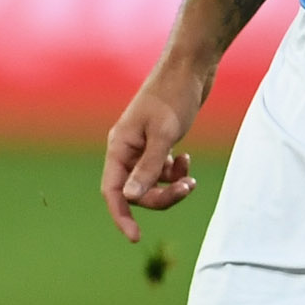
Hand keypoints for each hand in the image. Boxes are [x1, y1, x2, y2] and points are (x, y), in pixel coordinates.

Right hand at [101, 72, 203, 240]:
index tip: (135, 237)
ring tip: (191, 179)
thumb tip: (130, 198)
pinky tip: (187, 159)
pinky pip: (162, 171)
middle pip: (136, 191)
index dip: (121, 216)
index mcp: (119, 147)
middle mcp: (126, 149)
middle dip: (161, 197)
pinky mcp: (158, 142)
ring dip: (171, 186)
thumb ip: (148, 168)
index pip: (112, 191)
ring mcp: (142, 146)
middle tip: (187, 189)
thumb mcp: (164, 135)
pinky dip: (176, 172)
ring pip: (151, 183)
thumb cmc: (174, 96)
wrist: (190, 67)